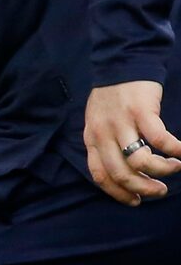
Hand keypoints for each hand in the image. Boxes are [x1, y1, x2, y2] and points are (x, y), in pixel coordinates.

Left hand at [82, 79, 180, 205]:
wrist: (122, 63)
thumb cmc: (112, 97)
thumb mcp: (97, 122)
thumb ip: (104, 144)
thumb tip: (121, 172)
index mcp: (91, 138)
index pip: (100, 175)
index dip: (118, 193)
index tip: (136, 201)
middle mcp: (103, 134)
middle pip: (120, 173)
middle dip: (143, 188)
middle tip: (160, 191)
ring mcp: (122, 123)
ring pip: (140, 161)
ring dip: (161, 171)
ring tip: (174, 168)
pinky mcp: (142, 112)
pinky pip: (160, 140)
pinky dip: (174, 150)